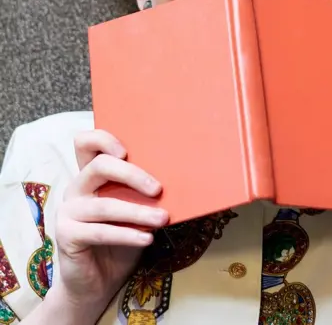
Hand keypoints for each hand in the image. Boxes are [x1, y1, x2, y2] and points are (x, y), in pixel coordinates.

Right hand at [54, 130, 168, 319]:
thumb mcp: (133, 209)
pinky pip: (101, 232)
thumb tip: (175, 177)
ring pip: (105, 204)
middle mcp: (76, 187)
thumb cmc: (120, 239)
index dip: (103, 139)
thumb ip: (140, 191)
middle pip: (99, 166)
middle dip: (132, 174)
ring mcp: (68, 211)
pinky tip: (147, 239)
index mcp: (90, 174)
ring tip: (162, 219)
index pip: (85, 142)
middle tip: (157, 189)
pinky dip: (127, 234)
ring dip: (138, 212)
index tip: (127, 151)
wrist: (98, 282)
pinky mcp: (66, 235)